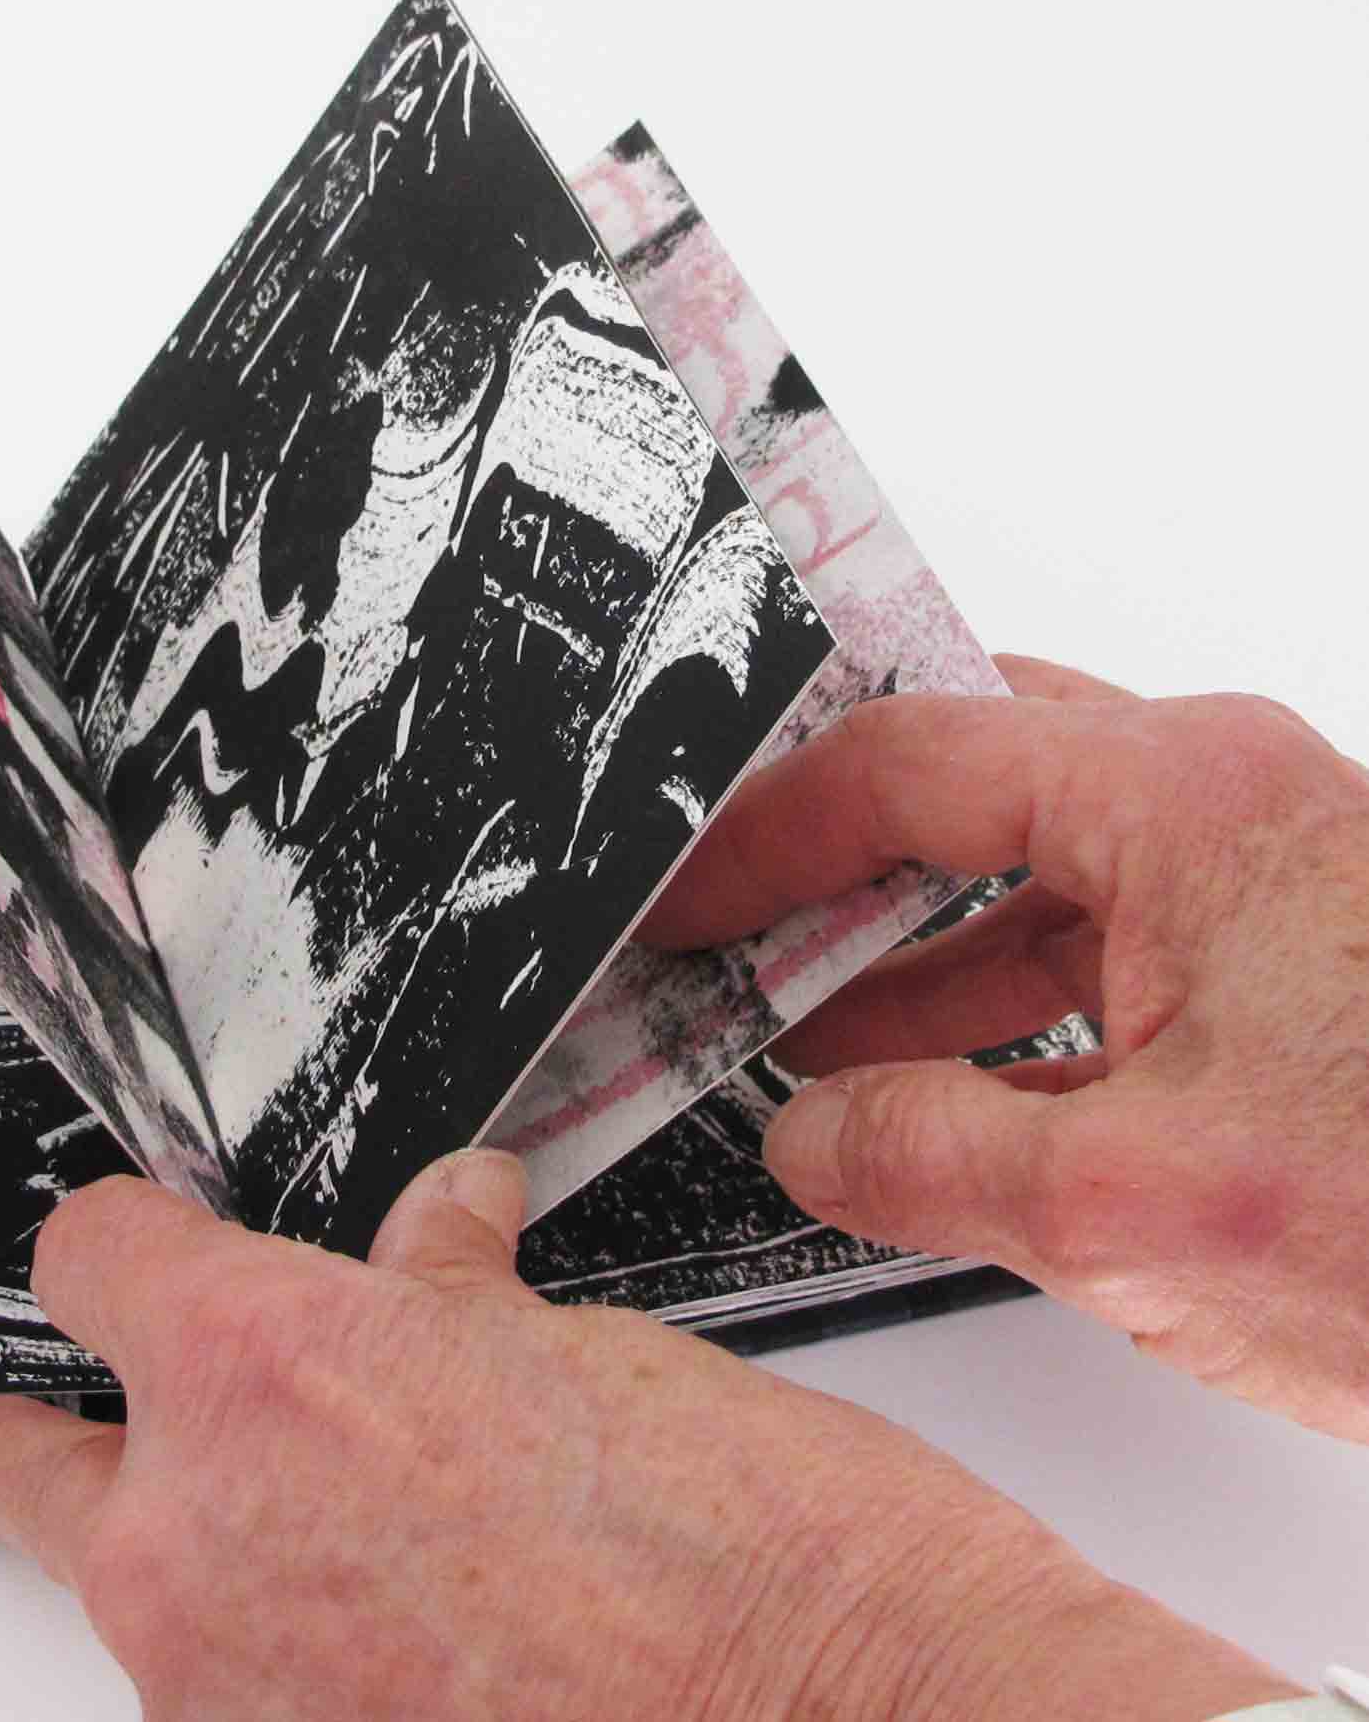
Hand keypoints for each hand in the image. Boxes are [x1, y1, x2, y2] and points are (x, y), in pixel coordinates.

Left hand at [0, 1157, 1286, 1719]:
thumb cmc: (754, 1552)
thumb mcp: (587, 1356)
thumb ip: (451, 1297)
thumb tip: (432, 1241)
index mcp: (261, 1367)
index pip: (89, 1257)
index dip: (119, 1237)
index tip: (131, 1243)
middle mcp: (198, 1536)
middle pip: (13, 1457)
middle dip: (10, 1430)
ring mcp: (224, 1694)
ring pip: (130, 1591)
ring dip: (179, 1551)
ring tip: (301, 1527)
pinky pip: (228, 1692)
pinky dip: (273, 1656)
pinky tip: (386, 1627)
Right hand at [644, 656, 1368, 1440]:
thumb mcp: (1143, 1212)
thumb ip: (927, 1160)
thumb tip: (813, 1134)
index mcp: (1185, 802)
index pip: (905, 761)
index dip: (759, 833)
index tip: (678, 896)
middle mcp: (1229, 805)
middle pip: (966, 772)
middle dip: (829, 854)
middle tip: (721, 912)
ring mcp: (1269, 880)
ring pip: (1031, 867)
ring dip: (906, 946)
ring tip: (796, 1026)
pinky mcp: (1295, 965)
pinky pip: (1099, 946)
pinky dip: (996, 1001)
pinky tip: (934, 1087)